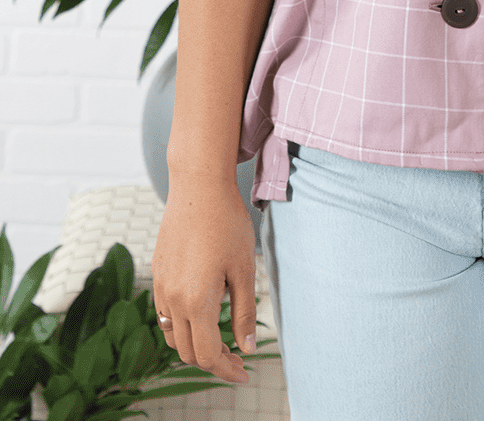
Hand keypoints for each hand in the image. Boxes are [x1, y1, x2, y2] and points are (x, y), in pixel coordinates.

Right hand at [151, 179, 256, 383]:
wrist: (198, 187)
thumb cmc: (227, 224)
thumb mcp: (244, 269)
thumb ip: (244, 313)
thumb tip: (247, 348)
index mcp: (196, 302)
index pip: (208, 355)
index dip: (227, 370)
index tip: (244, 372)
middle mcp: (172, 300)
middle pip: (188, 352)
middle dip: (213, 361)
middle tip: (238, 358)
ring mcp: (161, 288)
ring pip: (172, 336)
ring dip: (194, 345)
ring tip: (221, 338)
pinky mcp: (158, 274)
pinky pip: (164, 314)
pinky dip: (182, 325)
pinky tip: (202, 313)